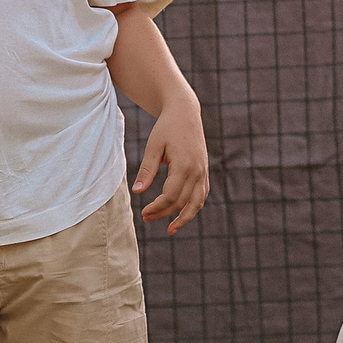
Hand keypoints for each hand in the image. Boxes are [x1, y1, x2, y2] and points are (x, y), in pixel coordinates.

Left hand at [131, 99, 210, 233]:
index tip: (144, 213)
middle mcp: (197, 171)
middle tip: (146, 218)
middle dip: (164, 213)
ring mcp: (203, 172)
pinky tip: (182, 214)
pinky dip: (193, 207)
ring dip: (184, 218)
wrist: (185, 113)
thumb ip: (147, 169)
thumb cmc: (166, 128)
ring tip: (171, 229)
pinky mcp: (204, 171)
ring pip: (197, 203)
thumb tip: (137, 191)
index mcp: (184, 165)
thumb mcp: (153, 146)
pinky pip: (202, 195)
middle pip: (182, 202)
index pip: (171, 196)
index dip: (157, 208)